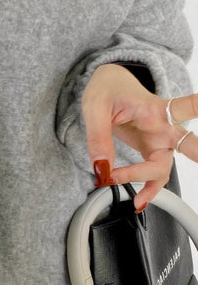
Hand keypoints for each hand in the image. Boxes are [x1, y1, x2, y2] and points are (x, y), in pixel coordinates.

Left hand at [81, 63, 197, 210]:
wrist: (109, 85)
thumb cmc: (108, 89)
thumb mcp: (95, 108)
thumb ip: (99, 139)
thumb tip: (103, 169)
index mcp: (154, 110)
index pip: (186, 108)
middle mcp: (163, 126)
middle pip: (188, 145)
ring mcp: (159, 140)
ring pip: (164, 168)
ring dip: (152, 185)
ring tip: (136, 199)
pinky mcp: (152, 149)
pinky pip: (155, 174)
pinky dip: (148, 188)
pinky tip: (140, 199)